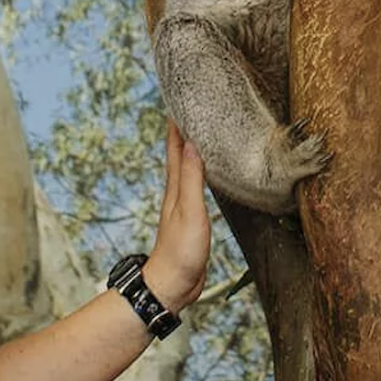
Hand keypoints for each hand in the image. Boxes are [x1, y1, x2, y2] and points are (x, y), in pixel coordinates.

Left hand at [143, 121, 210, 313]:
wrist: (173, 284)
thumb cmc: (181, 251)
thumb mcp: (190, 211)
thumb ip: (192, 178)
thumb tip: (192, 143)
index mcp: (175, 186)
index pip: (176, 146)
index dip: (177, 122)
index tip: (180, 97)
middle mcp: (177, 190)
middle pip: (179, 152)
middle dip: (183, 127)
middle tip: (190, 104)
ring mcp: (183, 202)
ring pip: (187, 166)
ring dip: (191, 146)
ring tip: (200, 128)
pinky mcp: (192, 215)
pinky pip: (196, 183)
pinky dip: (201, 168)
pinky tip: (208, 169)